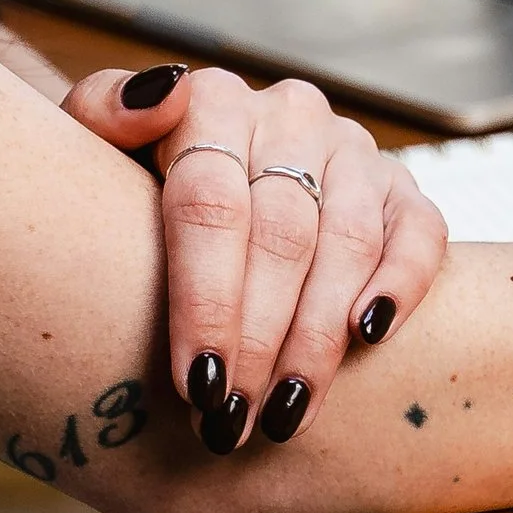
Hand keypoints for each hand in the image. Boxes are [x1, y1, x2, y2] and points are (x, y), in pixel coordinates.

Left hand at [62, 61, 448, 451]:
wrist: (189, 183)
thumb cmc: (129, 185)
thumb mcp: (93, 144)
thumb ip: (102, 108)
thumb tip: (162, 96)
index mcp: (214, 103)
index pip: (210, 205)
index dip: (205, 299)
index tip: (194, 380)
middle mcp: (289, 116)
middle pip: (280, 234)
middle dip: (257, 338)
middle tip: (233, 417)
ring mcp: (350, 149)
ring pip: (348, 243)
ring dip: (318, 336)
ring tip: (287, 410)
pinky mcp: (399, 186)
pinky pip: (420, 233)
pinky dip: (402, 284)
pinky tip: (370, 337)